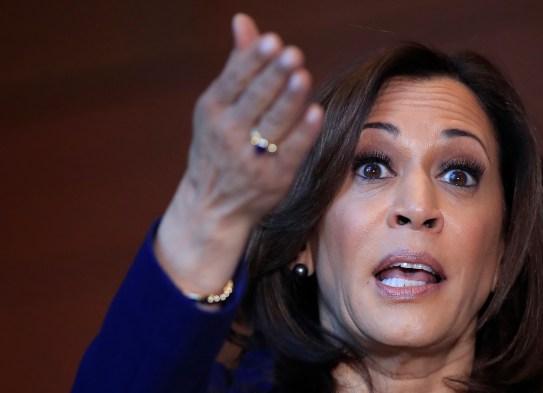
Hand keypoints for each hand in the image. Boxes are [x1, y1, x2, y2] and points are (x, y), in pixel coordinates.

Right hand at [156, 14, 322, 293]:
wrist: (212, 206)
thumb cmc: (218, 145)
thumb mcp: (218, 106)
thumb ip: (237, 65)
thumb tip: (244, 20)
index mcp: (212, 110)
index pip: (234, 80)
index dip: (254, 61)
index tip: (272, 42)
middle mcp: (227, 133)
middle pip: (255, 99)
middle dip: (274, 76)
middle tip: (293, 54)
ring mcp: (251, 158)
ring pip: (273, 123)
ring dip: (289, 99)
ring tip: (302, 75)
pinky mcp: (274, 178)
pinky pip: (292, 151)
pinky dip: (304, 132)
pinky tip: (316, 112)